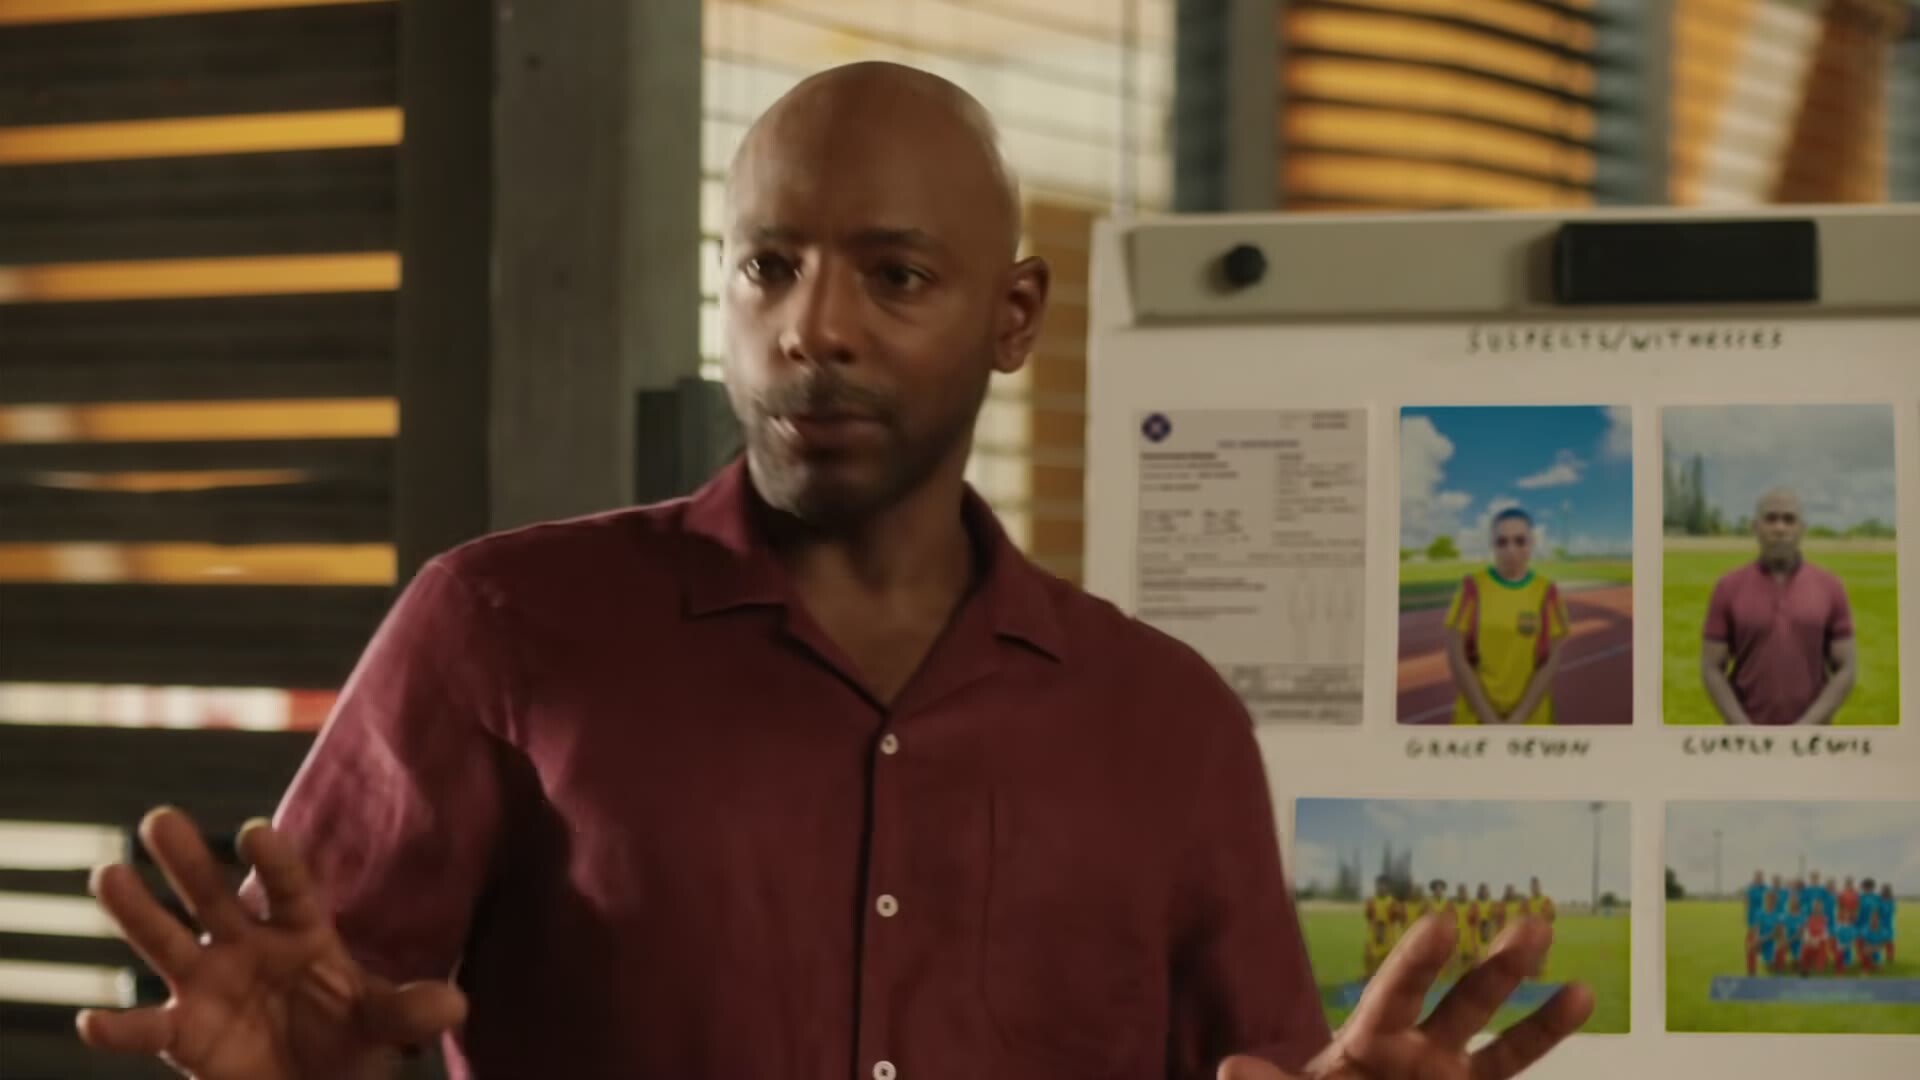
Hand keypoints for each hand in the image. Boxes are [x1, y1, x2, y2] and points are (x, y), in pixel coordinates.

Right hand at [76, 807, 464, 1079]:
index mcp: (301, 930)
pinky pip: (145, 1029)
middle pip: (214, 894)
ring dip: (137, 911)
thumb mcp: (386, 1023)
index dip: (274, 860)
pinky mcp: (183, 1032)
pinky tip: (92, 1022)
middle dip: (189, 858)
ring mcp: (209, 984)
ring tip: (107, 874)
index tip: (257, 831)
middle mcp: (247, 945)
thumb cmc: (350, 1039)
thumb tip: (454, 1005)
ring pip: (166, 940)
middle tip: (160, 818)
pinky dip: (117, 1029)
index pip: (288, 885)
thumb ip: (412, 1010)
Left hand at [1219, 914, 1591, 1079]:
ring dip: (1535, 1006)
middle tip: (1530, 921)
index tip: (1442, 922)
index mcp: (1366, 1043)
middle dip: (1495, 966)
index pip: (1395, 994)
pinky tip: (1580, 998)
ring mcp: (1449, 1075)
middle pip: (1460, 1002)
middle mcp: (1416, 1050)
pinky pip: (1514, 1067)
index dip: (1417, 960)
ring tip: (1572, 975)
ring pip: (1499, 1036)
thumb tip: (1228, 1068)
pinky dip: (1545, 1033)